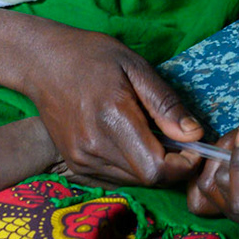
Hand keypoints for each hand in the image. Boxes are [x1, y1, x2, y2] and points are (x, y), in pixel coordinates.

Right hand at [17, 21, 207, 188]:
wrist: (43, 62)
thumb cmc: (93, 57)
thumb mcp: (136, 67)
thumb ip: (166, 104)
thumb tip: (195, 135)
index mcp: (113, 119)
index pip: (156, 170)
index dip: (183, 165)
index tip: (194, 147)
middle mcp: (94, 147)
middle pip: (147, 179)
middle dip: (171, 165)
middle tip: (176, 138)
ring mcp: (80, 160)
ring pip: (132, 182)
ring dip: (151, 166)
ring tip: (151, 135)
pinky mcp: (74, 165)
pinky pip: (114, 180)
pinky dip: (131, 168)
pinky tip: (130, 142)